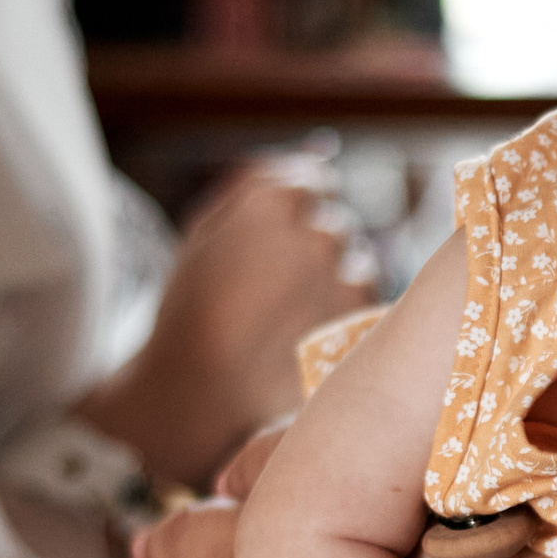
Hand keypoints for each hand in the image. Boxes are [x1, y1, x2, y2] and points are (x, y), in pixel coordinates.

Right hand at [79, 160, 369, 485]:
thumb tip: (315, 156)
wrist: (196, 401)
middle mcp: (317, 231)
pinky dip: (344, 318)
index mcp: (273, 199)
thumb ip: (258, 183)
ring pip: (358, 262)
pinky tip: (303, 341)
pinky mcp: (362, 324)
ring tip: (285, 321)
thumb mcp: (205, 232)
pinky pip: (365, 304)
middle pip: (334, 223)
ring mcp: (345, 278)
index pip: (312, 181)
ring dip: (333, 283)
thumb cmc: (192, 312)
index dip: (289, 215)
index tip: (266, 246)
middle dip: (311, 249)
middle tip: (271, 292)